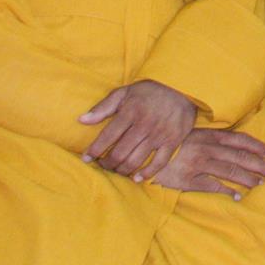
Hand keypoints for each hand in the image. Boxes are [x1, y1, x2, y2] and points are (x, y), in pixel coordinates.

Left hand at [79, 80, 197, 179]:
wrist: (183, 87)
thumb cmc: (150, 91)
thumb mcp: (125, 92)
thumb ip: (103, 107)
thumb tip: (81, 120)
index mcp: (131, 111)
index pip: (107, 137)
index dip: (94, 150)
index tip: (86, 158)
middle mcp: (145, 124)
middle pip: (120, 153)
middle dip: (107, 163)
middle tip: (102, 165)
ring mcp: (160, 134)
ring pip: (136, 160)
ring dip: (122, 170)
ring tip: (116, 169)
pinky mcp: (173, 140)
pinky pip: (159, 163)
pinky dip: (146, 173)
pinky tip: (136, 178)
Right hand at [150, 129, 264, 198]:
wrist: (143, 153)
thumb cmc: (170, 142)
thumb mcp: (192, 134)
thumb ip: (211, 137)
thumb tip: (232, 142)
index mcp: (209, 136)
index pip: (239, 140)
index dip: (256, 146)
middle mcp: (207, 149)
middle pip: (240, 157)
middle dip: (259, 164)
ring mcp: (199, 164)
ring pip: (230, 171)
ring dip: (248, 178)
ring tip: (260, 184)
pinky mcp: (188, 179)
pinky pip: (212, 186)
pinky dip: (227, 191)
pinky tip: (237, 196)